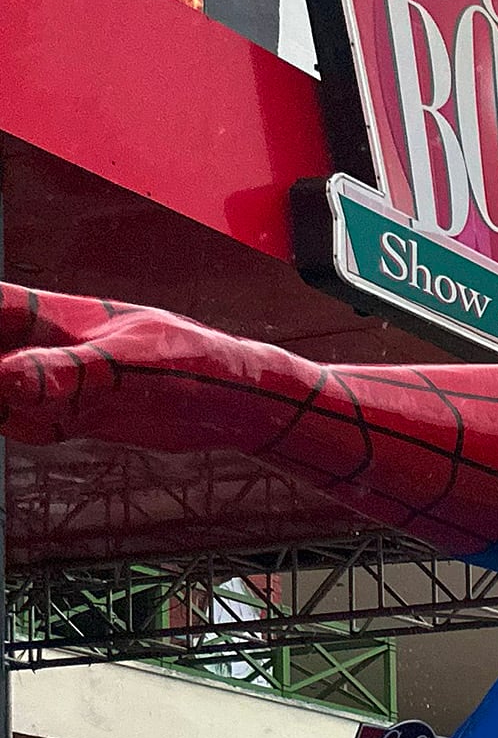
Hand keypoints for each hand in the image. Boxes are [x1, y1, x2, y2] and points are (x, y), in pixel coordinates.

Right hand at [0, 283, 322, 452]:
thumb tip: (1, 380)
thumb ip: (63, 374)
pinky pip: (17, 420)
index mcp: (43, 314)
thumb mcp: (124, 366)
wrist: (234, 400)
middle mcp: (36, 345)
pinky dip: (14, 423)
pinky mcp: (62, 414)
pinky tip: (29, 423)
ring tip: (21, 412)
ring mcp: (45, 380)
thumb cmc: (187, 362)